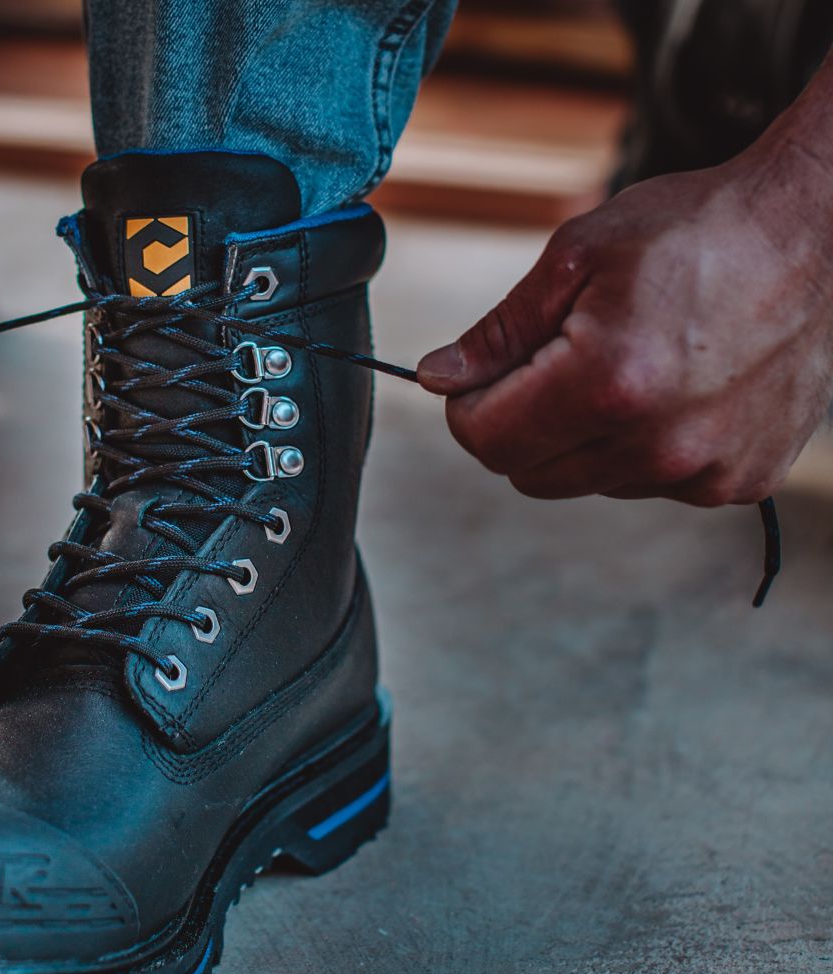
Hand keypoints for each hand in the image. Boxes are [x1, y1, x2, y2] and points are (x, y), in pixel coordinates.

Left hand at [417, 150, 832, 506]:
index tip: (480, 377)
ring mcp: (704, 471)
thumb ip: (499, 331)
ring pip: (586, 482)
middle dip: (519, 424)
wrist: (819, 230)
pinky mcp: (739, 482)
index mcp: (607, 384)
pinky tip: (673, 391)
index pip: (486, 440)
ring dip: (582, 437)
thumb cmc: (697, 229)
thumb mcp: (578, 256)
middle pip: (527, 474)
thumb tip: (438, 378)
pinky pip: (650, 484)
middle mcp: (658, 444)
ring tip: (628, 366)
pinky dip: (641, 447)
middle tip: (552, 364)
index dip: (468, 406)